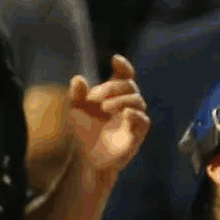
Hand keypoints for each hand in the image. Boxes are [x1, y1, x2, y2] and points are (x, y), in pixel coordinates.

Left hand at [67, 54, 150, 180]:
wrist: (86, 159)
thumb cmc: (83, 132)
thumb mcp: (76, 111)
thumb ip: (77, 95)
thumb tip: (78, 79)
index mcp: (114, 95)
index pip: (124, 76)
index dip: (123, 66)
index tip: (115, 60)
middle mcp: (126, 104)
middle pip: (129, 86)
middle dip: (113, 88)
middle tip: (96, 98)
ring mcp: (132, 119)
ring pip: (137, 101)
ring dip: (121, 100)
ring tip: (105, 108)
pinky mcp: (136, 135)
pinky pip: (143, 120)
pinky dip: (135, 115)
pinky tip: (124, 114)